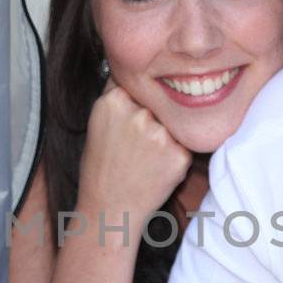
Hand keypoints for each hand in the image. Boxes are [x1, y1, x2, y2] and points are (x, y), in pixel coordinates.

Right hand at [75, 80, 190, 230]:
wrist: (109, 208)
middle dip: (153, 119)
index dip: (139, 100)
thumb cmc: (101, 168)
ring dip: (166, 137)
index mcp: (114, 101)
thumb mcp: (98, 122)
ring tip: (145, 159)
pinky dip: (175, 155)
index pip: (139, 84)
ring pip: (173, 123)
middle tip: (136, 146)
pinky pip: (184, 145)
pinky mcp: (179, 154)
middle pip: (158, 103)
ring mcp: (160, 134)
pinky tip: (156, 169)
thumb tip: (139, 73)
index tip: (133, 117)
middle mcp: (138, 113)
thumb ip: (119, 97)